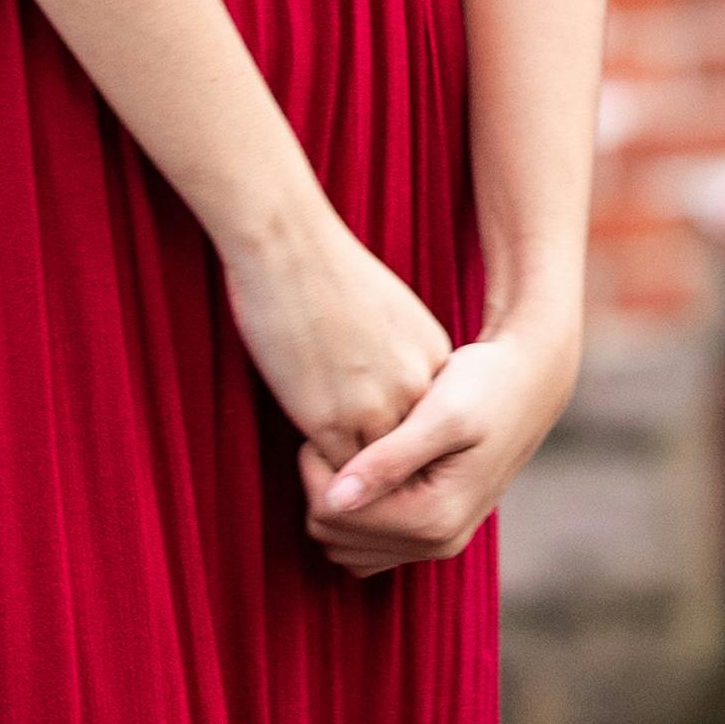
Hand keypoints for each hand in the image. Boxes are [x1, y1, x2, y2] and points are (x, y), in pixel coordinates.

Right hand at [219, 204, 454, 471]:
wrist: (290, 245)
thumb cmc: (326, 267)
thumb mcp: (389, 309)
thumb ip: (398, 349)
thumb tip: (384, 372)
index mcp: (434, 359)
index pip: (426, 419)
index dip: (397, 431)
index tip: (372, 434)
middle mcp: (415, 390)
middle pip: (407, 451)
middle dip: (384, 466)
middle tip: (359, 478)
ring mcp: (375, 409)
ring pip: (373, 471)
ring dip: (352, 477)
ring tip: (328, 473)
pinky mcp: (330, 421)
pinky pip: (334, 471)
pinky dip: (321, 472)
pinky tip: (305, 453)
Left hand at [299, 309, 579, 578]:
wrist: (528, 383)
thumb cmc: (486, 385)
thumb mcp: (440, 414)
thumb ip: (388, 459)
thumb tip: (335, 500)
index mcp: (435, 518)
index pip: (332, 516)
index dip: (315, 470)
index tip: (323, 425)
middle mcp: (437, 543)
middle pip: (333, 536)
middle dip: (323, 487)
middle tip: (337, 434)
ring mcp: (437, 544)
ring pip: (345, 546)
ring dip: (336, 502)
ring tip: (353, 450)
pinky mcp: (434, 533)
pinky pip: (367, 545)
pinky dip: (355, 513)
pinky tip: (366, 469)